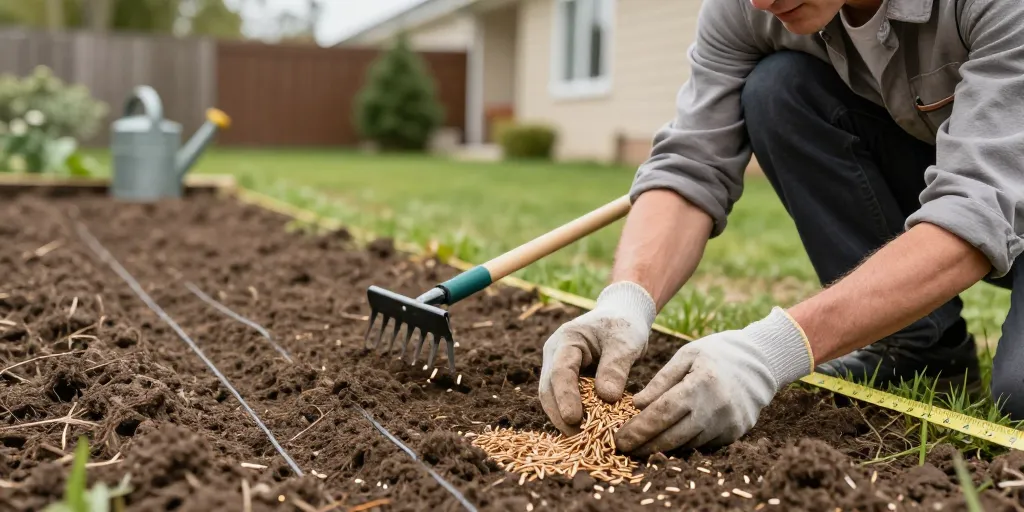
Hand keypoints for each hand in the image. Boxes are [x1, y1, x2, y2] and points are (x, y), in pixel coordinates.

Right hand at [538, 281, 656, 434]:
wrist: (622, 316)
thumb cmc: (624, 325)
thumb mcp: (625, 342)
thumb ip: (615, 367)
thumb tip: (607, 398)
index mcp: (566, 340)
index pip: (560, 372)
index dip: (565, 397)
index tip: (574, 419)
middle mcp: (555, 355)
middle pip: (549, 390)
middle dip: (560, 415)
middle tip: (580, 439)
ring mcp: (558, 368)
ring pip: (553, 399)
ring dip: (565, 420)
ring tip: (585, 440)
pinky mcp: (568, 381)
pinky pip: (565, 401)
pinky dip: (575, 417)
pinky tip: (588, 433)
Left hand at [614, 307, 812, 454]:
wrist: (760, 362)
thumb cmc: (716, 354)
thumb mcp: (685, 356)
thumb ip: (661, 381)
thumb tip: (637, 405)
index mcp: (701, 384)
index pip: (663, 413)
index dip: (639, 429)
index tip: (619, 439)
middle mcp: (716, 408)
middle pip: (673, 436)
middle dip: (645, 446)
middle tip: (622, 449)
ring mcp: (728, 424)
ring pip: (687, 444)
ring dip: (661, 448)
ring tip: (639, 447)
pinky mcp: (735, 433)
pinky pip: (702, 444)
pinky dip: (683, 444)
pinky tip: (666, 443)